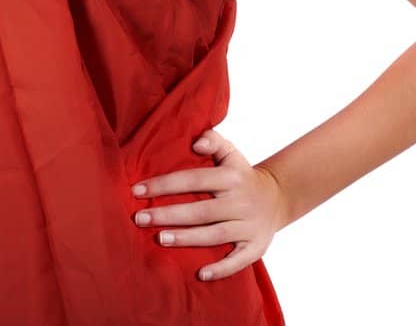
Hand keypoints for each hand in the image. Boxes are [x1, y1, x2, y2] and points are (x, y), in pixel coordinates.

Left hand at [128, 128, 288, 281]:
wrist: (278, 198)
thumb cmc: (241, 175)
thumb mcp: (231, 153)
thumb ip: (212, 141)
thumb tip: (196, 143)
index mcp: (232, 177)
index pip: (193, 180)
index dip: (164, 185)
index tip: (137, 191)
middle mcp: (241, 202)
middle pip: (201, 211)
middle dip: (168, 215)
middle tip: (139, 219)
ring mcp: (249, 226)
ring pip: (215, 235)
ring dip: (186, 239)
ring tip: (160, 238)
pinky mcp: (256, 247)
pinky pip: (239, 261)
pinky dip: (221, 269)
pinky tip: (200, 274)